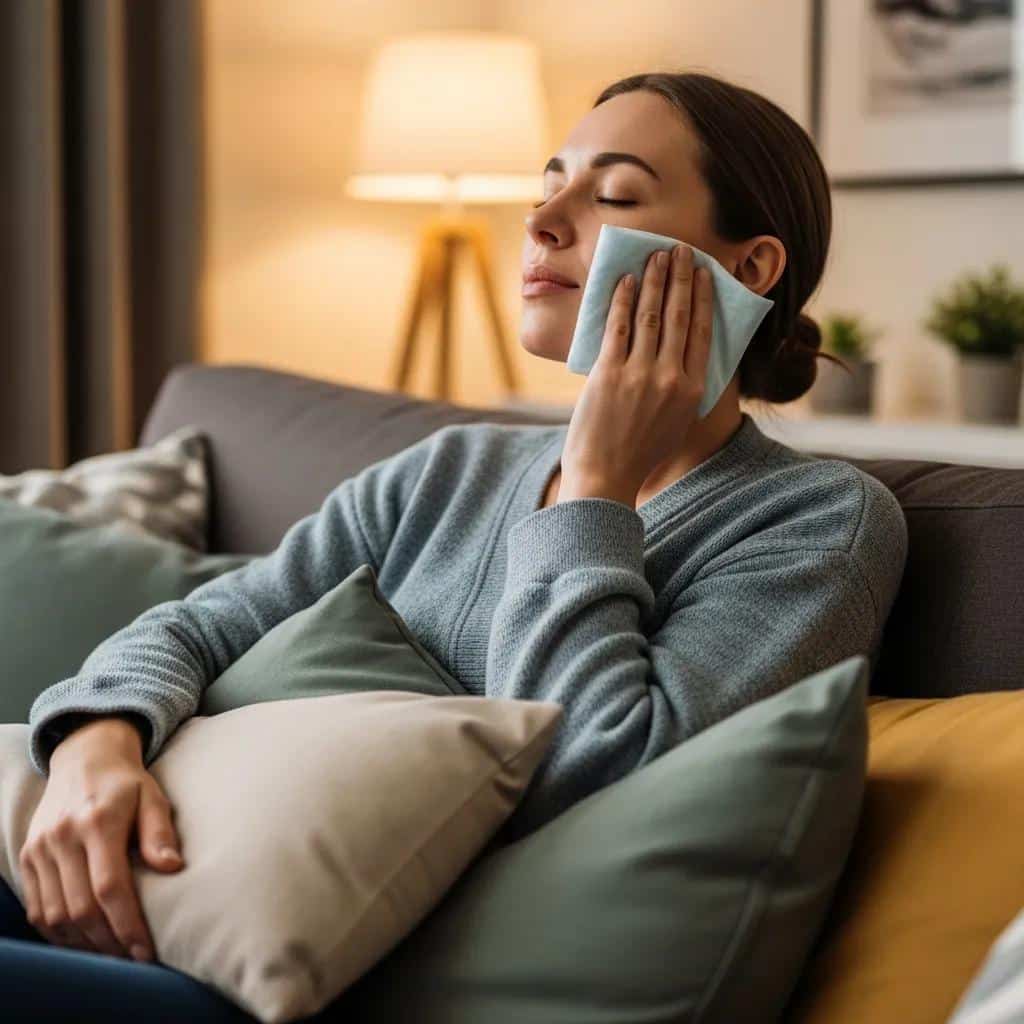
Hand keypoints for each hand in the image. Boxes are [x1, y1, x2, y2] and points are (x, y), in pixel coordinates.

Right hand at [18, 718, 184, 961]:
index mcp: (98, 821)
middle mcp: (63, 836)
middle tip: (131, 957)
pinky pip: (37, 907)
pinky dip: (58, 930)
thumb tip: (173, 867)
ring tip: (111, 952)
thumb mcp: (152, 796)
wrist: (85, 757)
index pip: (109, 886)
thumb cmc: (127, 782)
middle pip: (80, 907)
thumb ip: (160, 831)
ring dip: (83, 941)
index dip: (127, 924)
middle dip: (108, 940)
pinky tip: (83, 938)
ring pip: (55, 913)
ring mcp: (40, 848)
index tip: (145, 949)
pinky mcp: (28, 855)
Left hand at [559, 243, 713, 504]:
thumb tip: (682, 352)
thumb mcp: (675, 422)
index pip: (702, 331)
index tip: (703, 273)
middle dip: (680, 276)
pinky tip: (625, 280)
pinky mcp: (609, 374)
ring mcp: (639, 375)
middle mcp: (671, 378)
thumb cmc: (639, 454)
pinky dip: (622, 300)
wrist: (606, 477)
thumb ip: (682, 388)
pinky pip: (618, 328)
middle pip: (679, 315)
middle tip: (681, 249)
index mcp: (692, 389)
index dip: (702, 297)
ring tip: (655, 255)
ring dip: (654, 279)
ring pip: (650, 315)